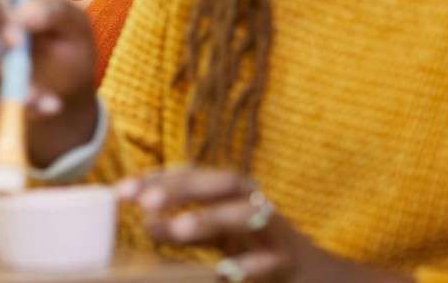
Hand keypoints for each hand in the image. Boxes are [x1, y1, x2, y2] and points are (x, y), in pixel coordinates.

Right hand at [0, 0, 99, 166]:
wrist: (62, 78)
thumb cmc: (70, 40)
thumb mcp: (75, 27)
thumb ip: (55, 13)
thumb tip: (25, 13)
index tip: (15, 45)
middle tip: (22, 86)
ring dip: (4, 84)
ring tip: (43, 103)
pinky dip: (5, 96)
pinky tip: (36, 106)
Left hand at [118, 167, 409, 282]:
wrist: (324, 282)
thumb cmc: (264, 257)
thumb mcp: (221, 241)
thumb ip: (186, 230)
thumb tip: (146, 222)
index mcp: (238, 198)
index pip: (197, 175)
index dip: (161, 178)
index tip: (123, 191)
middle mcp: (259, 206)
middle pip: (224, 182)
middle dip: (184, 187)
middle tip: (144, 201)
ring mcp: (279, 234)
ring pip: (249, 214)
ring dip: (211, 218)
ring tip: (176, 229)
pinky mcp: (294, 264)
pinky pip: (272, 262)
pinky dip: (250, 264)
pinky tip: (225, 272)